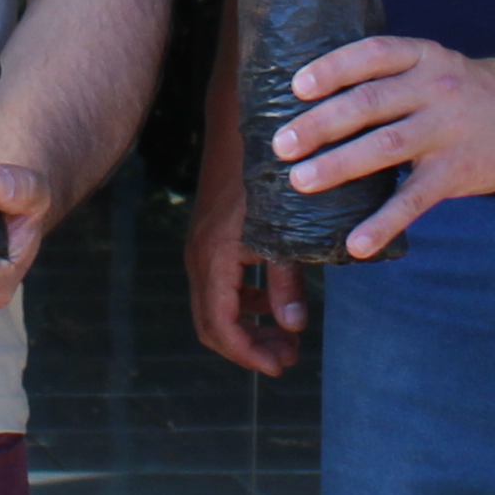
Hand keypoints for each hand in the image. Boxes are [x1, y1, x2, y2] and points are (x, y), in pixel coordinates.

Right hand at [181, 143, 306, 379]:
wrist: (239, 128)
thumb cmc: (265, 175)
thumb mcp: (284, 231)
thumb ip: (287, 281)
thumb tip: (295, 326)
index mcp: (214, 260)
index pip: (221, 327)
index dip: (249, 355)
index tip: (281, 366)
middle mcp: (199, 259)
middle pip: (212, 326)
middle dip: (250, 348)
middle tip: (288, 358)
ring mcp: (201, 250)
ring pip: (215, 309)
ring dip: (248, 328)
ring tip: (288, 339)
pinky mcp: (210, 241)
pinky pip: (220, 288)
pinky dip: (245, 305)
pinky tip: (276, 305)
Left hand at [261, 32, 494, 262]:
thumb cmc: (466, 92)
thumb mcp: (433, 66)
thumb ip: (388, 80)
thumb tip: (317, 109)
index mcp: (422, 57)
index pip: (371, 55)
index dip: (332, 69)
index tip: (297, 86)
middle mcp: (434, 88)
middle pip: (369, 102)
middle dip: (321, 124)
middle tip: (282, 145)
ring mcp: (447, 129)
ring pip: (385, 146)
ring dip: (338, 166)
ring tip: (301, 181)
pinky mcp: (458, 169)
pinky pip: (415, 199)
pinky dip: (383, 222)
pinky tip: (356, 243)